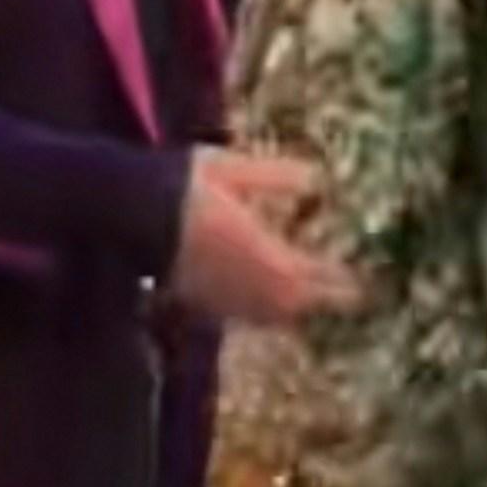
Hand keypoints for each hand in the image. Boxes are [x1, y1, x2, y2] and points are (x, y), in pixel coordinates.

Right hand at [168, 148, 356, 324]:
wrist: (127, 210)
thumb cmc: (182, 184)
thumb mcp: (232, 170)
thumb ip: (276, 177)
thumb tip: (316, 179)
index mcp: (264, 253)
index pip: (312, 275)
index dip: (338, 281)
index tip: (359, 283)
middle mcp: (247, 284)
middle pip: (294, 304)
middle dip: (320, 301)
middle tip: (344, 298)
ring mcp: (221, 297)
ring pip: (267, 316)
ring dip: (291, 311)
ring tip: (308, 304)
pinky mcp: (197, 302)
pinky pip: (239, 316)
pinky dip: (260, 313)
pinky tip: (261, 306)